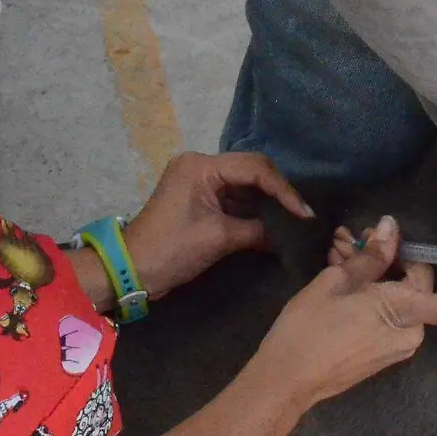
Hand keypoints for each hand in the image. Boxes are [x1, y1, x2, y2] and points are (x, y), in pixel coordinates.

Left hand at [122, 152, 312, 300]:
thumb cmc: (172, 249)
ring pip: (243, 184)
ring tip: (293, 219)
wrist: (132, 270)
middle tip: (302, 214)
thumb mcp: (219, 238)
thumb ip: (256, 230)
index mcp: (201, 166)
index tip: (303, 213)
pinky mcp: (199, 199)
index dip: (283, 190)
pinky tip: (272, 223)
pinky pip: (232, 197)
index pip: (254, 168)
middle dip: (277, 192)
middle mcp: (200, 165)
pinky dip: (251, 210)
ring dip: (266, 201)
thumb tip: (284, 235)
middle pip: (250, 170)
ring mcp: (198, 181)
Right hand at [251, 216, 436, 408]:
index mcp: (404, 312)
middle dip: (390, 256)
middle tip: (353, 236)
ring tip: (338, 249)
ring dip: (374, 271)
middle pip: (416, 283)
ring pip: (397, 295)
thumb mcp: (337, 283)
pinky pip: (386, 312)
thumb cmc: (309, 329)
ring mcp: (396, 345)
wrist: (286, 380)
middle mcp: (410, 333)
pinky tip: (340, 269)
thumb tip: (391, 230)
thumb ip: (372, 256)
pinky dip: (369, 291)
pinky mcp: (381, 351)